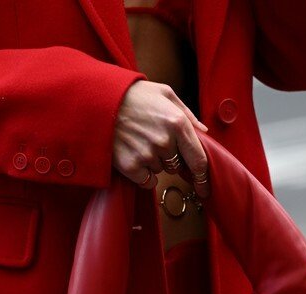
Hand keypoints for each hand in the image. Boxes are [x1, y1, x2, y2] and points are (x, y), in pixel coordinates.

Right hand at [113, 79, 209, 196]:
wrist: (100, 101)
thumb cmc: (135, 95)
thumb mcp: (165, 94)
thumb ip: (187, 114)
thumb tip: (204, 133)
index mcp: (177, 123)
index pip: (198, 159)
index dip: (202, 177)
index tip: (205, 189)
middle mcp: (164, 141)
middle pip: (177, 166)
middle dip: (171, 158)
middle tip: (155, 139)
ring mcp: (147, 155)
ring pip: (161, 171)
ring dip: (155, 161)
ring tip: (140, 140)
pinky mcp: (131, 167)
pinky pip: (147, 180)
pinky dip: (143, 172)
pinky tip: (133, 153)